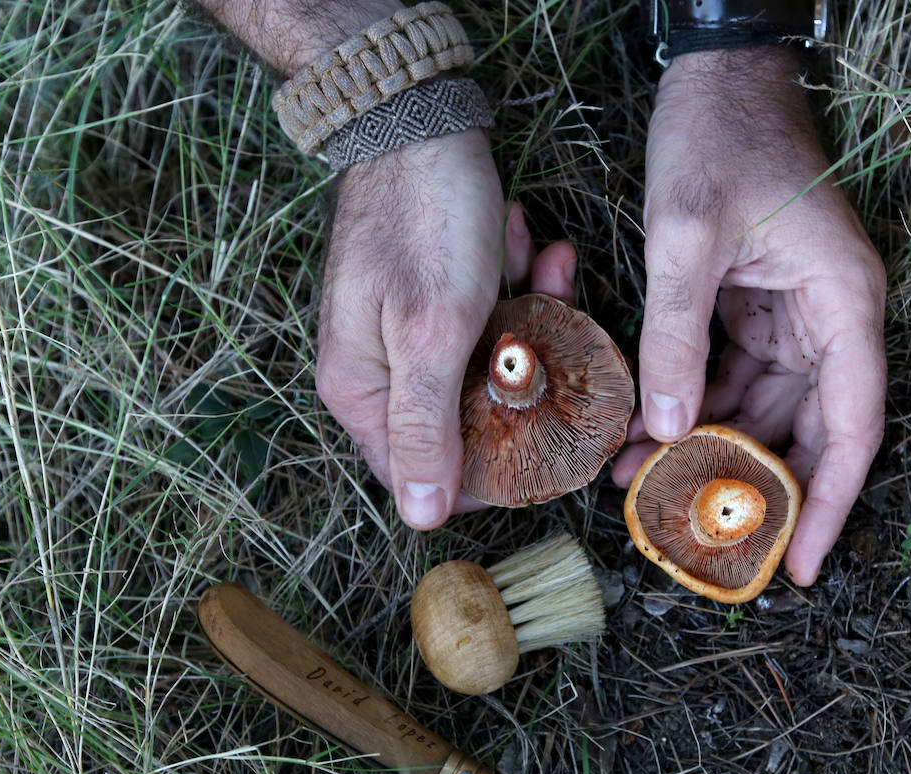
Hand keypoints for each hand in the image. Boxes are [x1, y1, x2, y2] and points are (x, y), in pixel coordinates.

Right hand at [316, 130, 576, 528]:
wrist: (419, 121)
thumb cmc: (424, 224)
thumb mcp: (433, 334)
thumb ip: (427, 426)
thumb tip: (422, 516)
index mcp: (362, 391)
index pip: (424, 473)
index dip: (491, 470)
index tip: (546, 446)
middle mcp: (381, 371)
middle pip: (467, 418)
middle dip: (519, 375)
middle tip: (549, 327)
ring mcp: (410, 334)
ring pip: (490, 364)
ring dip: (527, 318)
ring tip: (542, 262)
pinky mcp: (439, 299)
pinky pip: (491, 319)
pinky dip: (517, 286)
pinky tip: (530, 244)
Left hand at [612, 47, 886, 586]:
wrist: (716, 75)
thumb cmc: (719, 137)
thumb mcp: (687, 235)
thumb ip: (677, 335)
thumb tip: (670, 430)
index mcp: (844, 303)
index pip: (853, 427)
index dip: (828, 503)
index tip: (802, 564)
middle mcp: (831, 318)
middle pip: (811, 431)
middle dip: (755, 487)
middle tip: (705, 542)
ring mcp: (795, 315)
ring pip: (766, 411)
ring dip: (711, 450)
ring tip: (643, 488)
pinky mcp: (757, 307)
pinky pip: (735, 378)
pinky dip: (695, 408)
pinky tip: (645, 436)